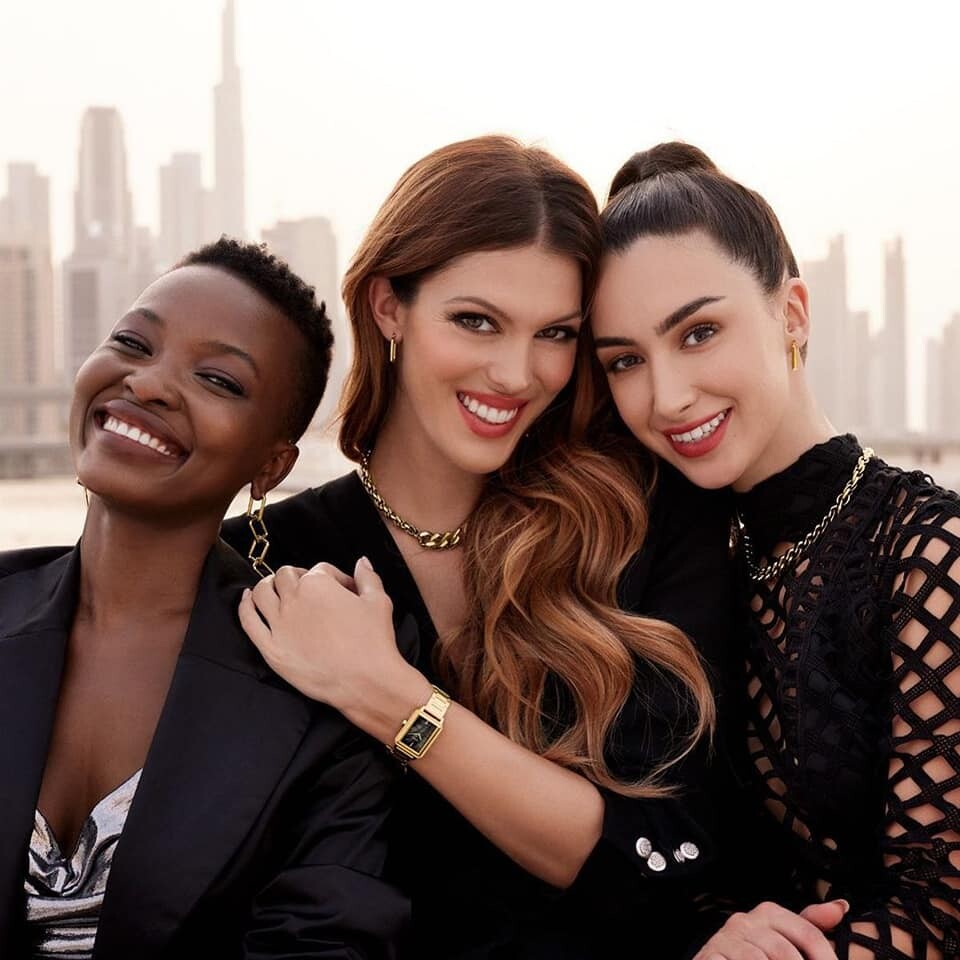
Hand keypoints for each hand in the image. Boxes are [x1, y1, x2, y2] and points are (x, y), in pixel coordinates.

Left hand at [239, 557, 431, 735]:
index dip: (335, 578)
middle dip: (298, 576)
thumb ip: (368, 577)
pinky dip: (244, 606)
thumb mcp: (379, 601)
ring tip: (274, 587)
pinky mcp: (270, 648)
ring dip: (267, 585)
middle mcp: (294, 600)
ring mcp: (279, 624)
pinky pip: (248, 621)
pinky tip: (247, 598)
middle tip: (310, 588)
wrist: (365, 681)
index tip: (345, 590)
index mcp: (318, 584)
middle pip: (285, 576)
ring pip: (261, 593)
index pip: (321, 570)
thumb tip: (361, 562)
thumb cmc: (374, 641)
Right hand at [691, 899, 847, 959]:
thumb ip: (809, 924)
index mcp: (767, 913)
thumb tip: (841, 906)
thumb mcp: (782, 937)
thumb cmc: (754, 953)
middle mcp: (744, 921)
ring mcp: (724, 940)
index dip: (826, 958)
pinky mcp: (709, 956)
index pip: (807, 932)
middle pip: (785, 952)